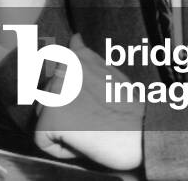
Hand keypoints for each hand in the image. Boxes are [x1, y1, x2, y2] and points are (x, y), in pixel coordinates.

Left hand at [34, 34, 143, 169]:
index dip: (73, 102)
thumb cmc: (131, 110)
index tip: (94, 106)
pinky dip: (62, 150)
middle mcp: (60, 68)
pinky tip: (85, 142)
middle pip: (46, 100)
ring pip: (43, 119)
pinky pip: (43, 141)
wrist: (145, 133)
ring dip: (62, 130)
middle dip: (64, 115)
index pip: (54, 84)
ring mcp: (54, 91)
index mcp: (73, 56)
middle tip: (93, 120)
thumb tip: (74, 38)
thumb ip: (85, 60)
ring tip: (90, 129)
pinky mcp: (51, 117)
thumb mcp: (109, 72)